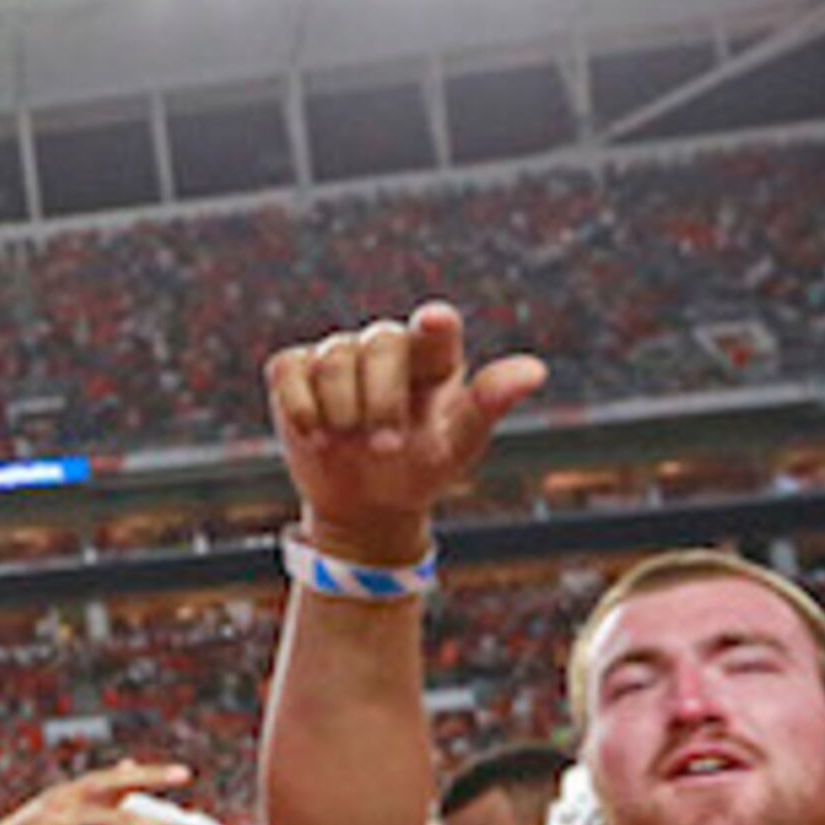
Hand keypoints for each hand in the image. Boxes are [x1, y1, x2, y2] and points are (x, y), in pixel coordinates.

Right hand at [264, 302, 547, 562]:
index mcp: (435, 357)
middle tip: (385, 446)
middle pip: (378, 346)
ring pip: (332, 361)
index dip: (434, 325)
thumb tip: (536, 371)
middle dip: (379, 402)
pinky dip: (299, 406)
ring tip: (348, 444)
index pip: (438, 330)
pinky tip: (316, 435)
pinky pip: (288, 370)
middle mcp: (387, 345)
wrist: (365, 501)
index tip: (433, 322)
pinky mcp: (294, 370)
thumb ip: (489, 404)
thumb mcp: (458, 444)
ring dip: (341, 412)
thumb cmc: (422, 467)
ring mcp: (338, 354)